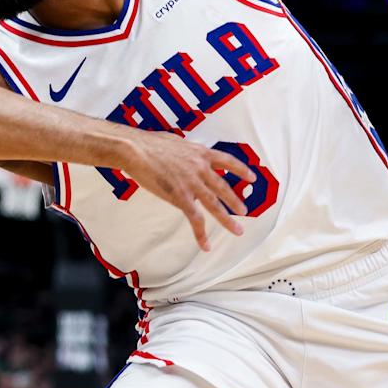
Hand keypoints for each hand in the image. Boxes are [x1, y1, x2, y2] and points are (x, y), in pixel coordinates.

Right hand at [118, 131, 254, 251]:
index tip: (251, 177)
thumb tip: (184, 154)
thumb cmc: (149, 144)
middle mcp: (201, 168)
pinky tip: (205, 245)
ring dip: (227, 219)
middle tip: (244, 211)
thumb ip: (185, 151)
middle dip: (235, 201)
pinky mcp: (181, 197)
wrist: (136, 150)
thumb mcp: (175, 142)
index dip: (241, 170)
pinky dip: (201, 234)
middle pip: (223, 188)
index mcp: (200, 153)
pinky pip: (195, 219)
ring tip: (237, 230)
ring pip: (215, 205)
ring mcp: (192, 184)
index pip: (227, 161)